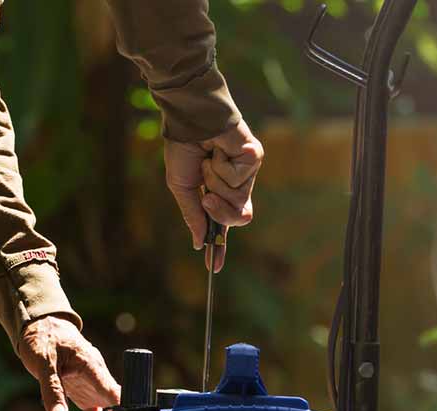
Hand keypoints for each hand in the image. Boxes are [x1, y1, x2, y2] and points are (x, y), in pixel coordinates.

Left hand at [18, 316, 120, 410]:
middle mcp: (98, 379)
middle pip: (115, 408)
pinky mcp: (85, 394)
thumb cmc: (44, 340)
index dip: (125, 410)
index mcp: (93, 367)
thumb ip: (52, 390)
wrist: (42, 328)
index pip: (114, 392)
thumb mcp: (44, 363)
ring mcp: (93, 388)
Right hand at [164, 119, 264, 270]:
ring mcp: (248, 172)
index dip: (219, 246)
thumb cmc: (183, 148)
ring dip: (216, 182)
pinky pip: (239, 179)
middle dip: (222, 213)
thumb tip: (198, 243)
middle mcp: (237, 185)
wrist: (189, 119)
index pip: (223, 224)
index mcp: (218, 192)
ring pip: (239, 199)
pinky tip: (218, 150)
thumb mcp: (182, 188)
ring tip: (209, 160)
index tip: (215, 267)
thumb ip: (193, 215)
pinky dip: (222, 167)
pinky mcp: (254, 158)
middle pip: (239, 217)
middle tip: (207, 198)